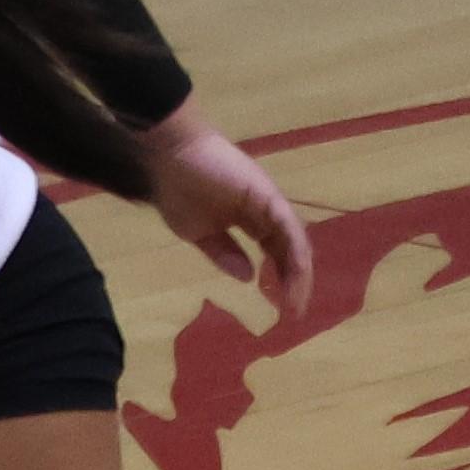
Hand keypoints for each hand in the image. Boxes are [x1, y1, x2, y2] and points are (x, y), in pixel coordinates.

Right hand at [140, 110, 313, 326]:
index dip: (279, 279)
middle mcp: (264, 210)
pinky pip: (288, 224)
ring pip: (294, 240)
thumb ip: (224, 253)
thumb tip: (248, 277)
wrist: (171, 156)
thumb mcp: (200, 233)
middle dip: (294, 281)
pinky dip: (295, 250)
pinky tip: (295, 275)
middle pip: (289, 249)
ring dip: (298, 273)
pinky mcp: (266, 193)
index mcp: (248, 219)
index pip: (274, 252)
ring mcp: (267, 200)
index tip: (280, 308)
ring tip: (294, 303)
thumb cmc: (179, 190)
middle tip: (292, 312)